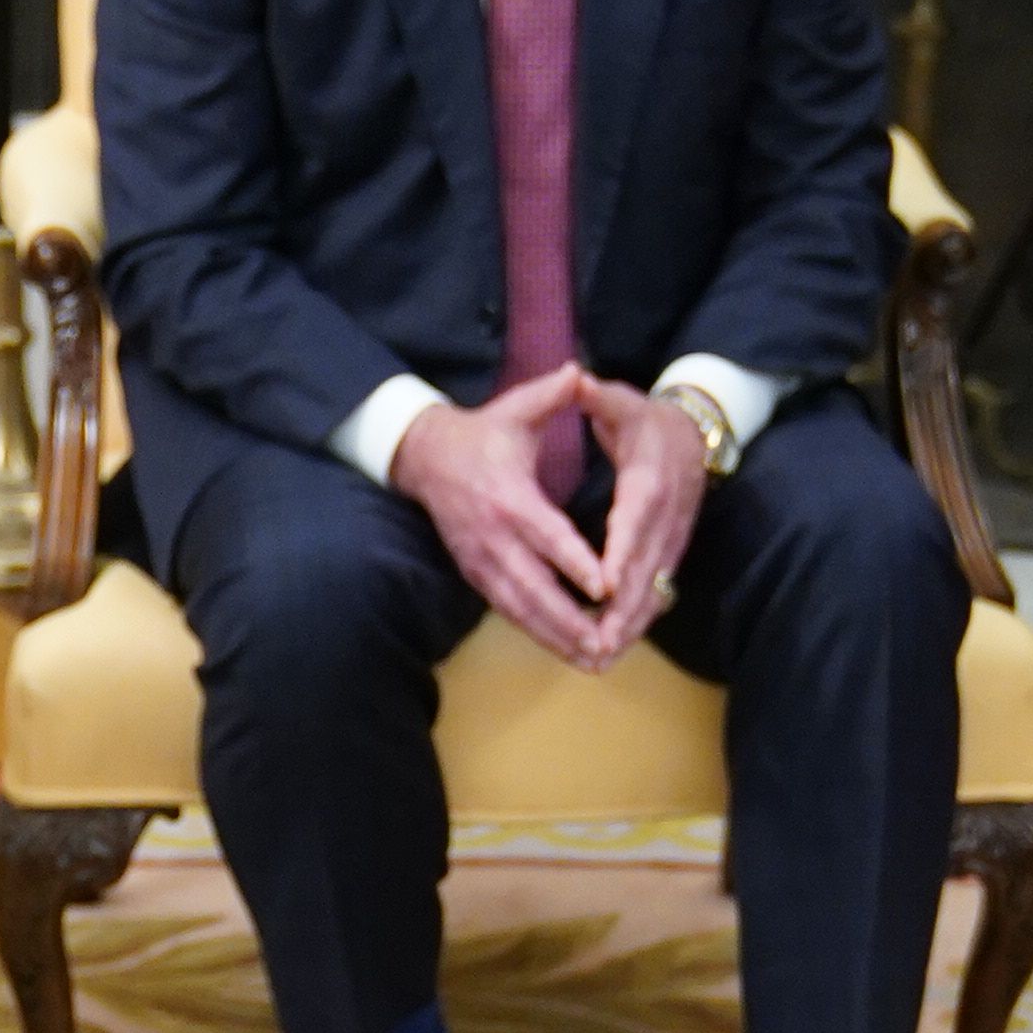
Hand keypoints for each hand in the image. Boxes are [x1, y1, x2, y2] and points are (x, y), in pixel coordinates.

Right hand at [384, 371, 618, 665]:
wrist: (425, 458)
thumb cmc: (482, 432)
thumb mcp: (514, 409)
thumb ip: (550, 395)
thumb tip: (577, 372)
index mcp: (509, 496)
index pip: (545, 535)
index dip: (574, 562)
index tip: (604, 588)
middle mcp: (493, 537)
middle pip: (534, 587)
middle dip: (570, 619)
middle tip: (607, 642)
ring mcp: (482, 561)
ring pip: (521, 608)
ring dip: (557, 637)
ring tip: (595, 660)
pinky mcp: (477, 575)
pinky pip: (510, 611)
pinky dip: (539, 634)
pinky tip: (569, 652)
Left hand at [573, 380, 711, 668]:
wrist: (693, 430)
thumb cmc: (645, 416)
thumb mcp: (623, 400)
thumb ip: (598, 395)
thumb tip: (579, 380)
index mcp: (650, 476)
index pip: (636, 517)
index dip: (623, 550)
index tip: (607, 582)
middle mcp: (667, 512)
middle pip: (647, 564)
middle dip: (625, 604)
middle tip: (601, 639)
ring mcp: (673, 534)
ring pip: (654, 584)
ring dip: (632, 621)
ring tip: (605, 653)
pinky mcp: (672, 549)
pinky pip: (656, 588)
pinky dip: (639, 616)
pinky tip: (617, 642)